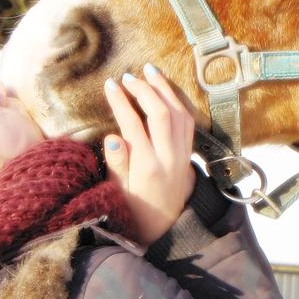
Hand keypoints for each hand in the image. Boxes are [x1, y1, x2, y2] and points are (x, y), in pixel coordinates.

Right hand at [103, 65, 196, 244]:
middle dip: (144, 90)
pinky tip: (166, 89)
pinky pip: (188, 120)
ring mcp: (182, 155)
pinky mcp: (189, 153)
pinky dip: (178, 100)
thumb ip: (117, 163)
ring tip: (148, 71)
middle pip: (160, 114)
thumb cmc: (134, 209)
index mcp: (147, 167)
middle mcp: (169, 158)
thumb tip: (112, 136)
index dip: (121, 102)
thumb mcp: (117, 191)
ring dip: (164, 89)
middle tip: (127, 77)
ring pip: (179, 113)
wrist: (166, 227)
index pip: (133, 126)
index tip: (110, 85)